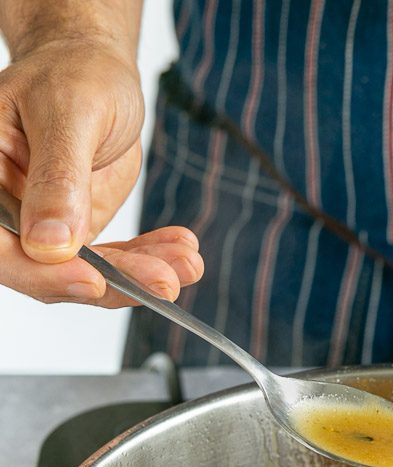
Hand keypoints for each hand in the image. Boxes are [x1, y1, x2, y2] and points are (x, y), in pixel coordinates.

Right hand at [0, 37, 201, 305]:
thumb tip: (50, 245)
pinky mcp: (79, 235)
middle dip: (107, 281)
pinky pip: (113, 262)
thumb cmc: (71, 75)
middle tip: (161, 281)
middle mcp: (6, 210)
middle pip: (43, 270)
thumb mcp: (67, 115)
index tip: (92, 279)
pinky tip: (183, 255)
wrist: (93, 71)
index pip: (0, 243)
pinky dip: (150, 260)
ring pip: (85, 273)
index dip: (42, 271)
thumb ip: (57, 179)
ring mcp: (42, 228)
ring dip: (140, 276)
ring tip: (187, 265)